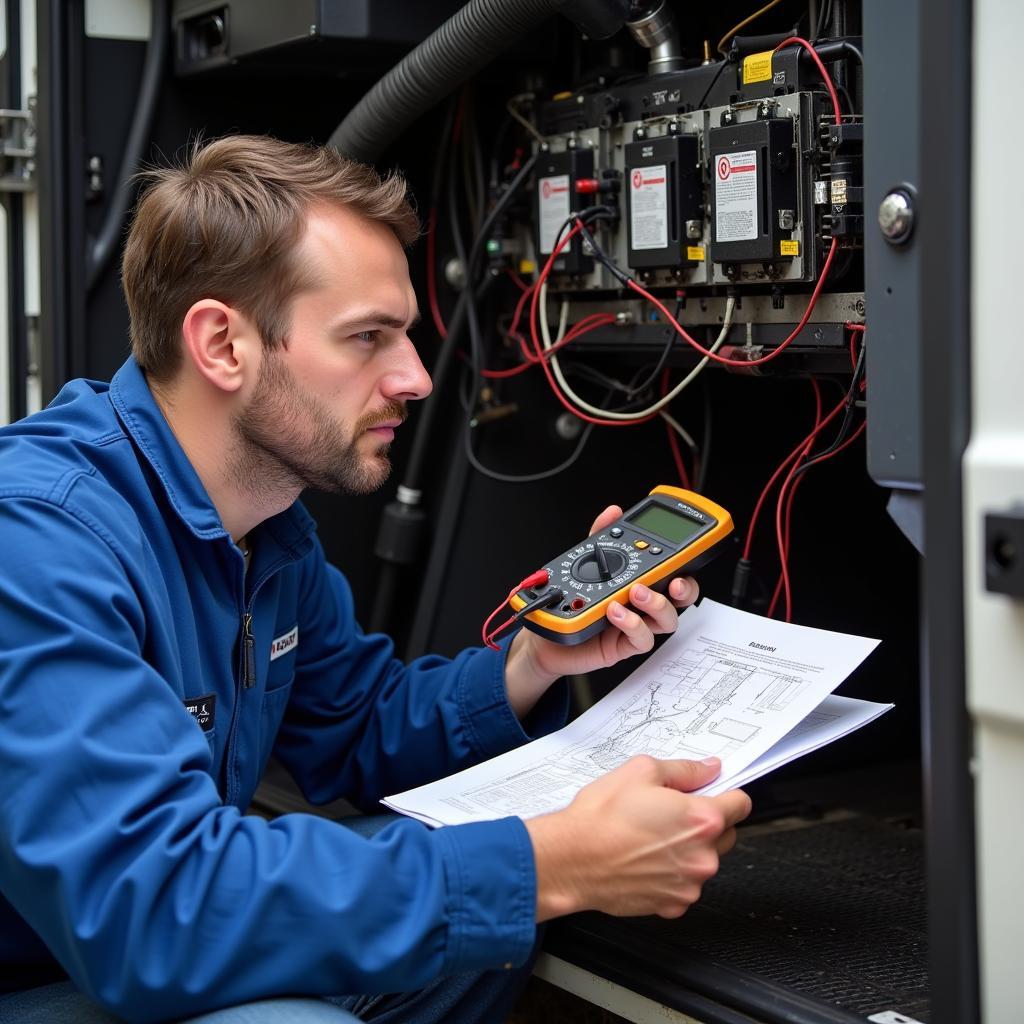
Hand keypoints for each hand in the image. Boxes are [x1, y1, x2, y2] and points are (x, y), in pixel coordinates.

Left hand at [504, 505, 699, 716]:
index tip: (691, 549)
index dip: (688, 563)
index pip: (674, 571)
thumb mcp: (585, 562)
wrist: (548, 634)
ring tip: (635, 591)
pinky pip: (641, 639)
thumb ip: (601, 537)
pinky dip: (632, 624)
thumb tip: (613, 512)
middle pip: (681, 598)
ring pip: (667, 620)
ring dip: (656, 604)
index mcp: (642, 581)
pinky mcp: (623, 645)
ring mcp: (636, 625)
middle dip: (686, 588)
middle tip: (674, 581)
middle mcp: (643, 604)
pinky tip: (616, 612)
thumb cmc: (573, 600)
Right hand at [525, 756, 751, 920]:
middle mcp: (703, 856)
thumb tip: (708, 769)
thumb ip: (685, 770)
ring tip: (650, 837)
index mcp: (702, 820)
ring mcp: (690, 885)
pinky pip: (684, 884)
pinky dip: (671, 873)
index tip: (714, 793)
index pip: (741, 804)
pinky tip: (644, 859)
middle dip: (706, 822)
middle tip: (670, 812)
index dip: (727, 793)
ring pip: (704, 860)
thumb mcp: (641, 771)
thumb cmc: (601, 817)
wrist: (572, 859)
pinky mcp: (672, 905)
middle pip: (726, 834)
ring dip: (688, 849)